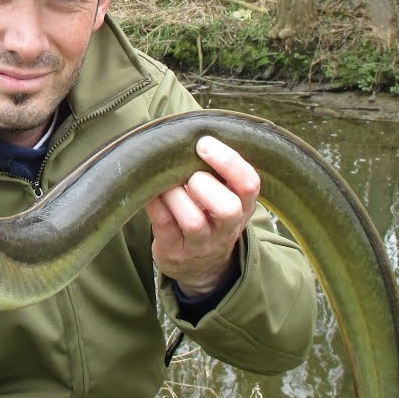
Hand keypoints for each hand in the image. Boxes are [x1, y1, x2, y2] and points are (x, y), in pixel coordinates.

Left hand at [145, 136, 259, 297]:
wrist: (202, 266)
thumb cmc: (210, 215)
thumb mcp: (226, 196)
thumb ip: (218, 170)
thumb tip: (189, 131)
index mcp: (243, 206)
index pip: (249, 184)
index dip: (228, 162)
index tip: (204, 144)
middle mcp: (226, 227)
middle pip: (227, 208)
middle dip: (203, 184)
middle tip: (189, 175)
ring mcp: (201, 243)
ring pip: (192, 220)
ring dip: (174, 194)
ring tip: (164, 181)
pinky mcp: (174, 251)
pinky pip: (163, 225)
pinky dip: (154, 203)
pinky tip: (149, 190)